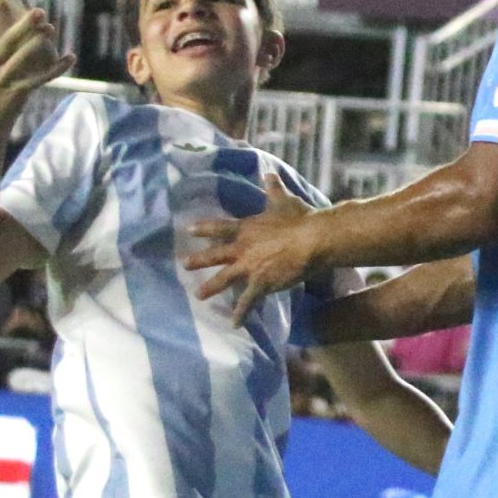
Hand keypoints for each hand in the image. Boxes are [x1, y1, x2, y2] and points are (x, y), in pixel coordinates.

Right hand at [0, 3, 73, 124]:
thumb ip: (1, 47)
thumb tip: (28, 22)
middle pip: (5, 40)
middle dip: (23, 24)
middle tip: (39, 12)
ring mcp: (1, 80)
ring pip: (21, 57)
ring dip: (38, 42)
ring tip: (50, 29)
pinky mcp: (17, 92)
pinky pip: (40, 78)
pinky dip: (57, 67)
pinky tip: (70, 57)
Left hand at [185, 188, 317, 322]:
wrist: (312, 240)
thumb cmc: (299, 218)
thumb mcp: (284, 201)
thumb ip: (273, 188)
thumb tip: (268, 173)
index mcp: (246, 228)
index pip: (220, 228)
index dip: (204, 228)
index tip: (190, 229)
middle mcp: (243, 248)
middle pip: (216, 255)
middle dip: (199, 260)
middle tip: (185, 264)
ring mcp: (249, 267)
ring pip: (224, 279)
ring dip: (211, 287)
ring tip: (199, 295)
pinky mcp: (260, 283)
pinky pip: (247, 301)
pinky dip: (241, 313)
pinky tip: (234, 324)